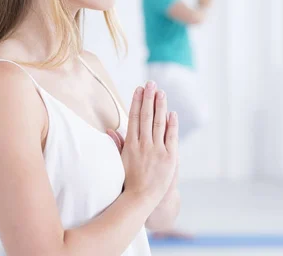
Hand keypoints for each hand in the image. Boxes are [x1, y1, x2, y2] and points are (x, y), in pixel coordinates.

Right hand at [111, 82, 177, 205]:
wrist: (142, 200)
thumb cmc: (130, 181)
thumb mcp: (120, 161)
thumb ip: (118, 144)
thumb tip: (110, 130)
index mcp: (131, 145)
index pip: (134, 118)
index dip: (137, 102)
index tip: (139, 89)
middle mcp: (144, 145)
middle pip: (147, 117)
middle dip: (149, 98)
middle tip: (151, 83)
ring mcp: (157, 151)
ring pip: (159, 123)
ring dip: (160, 106)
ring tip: (161, 92)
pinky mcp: (169, 157)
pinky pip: (171, 137)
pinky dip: (172, 124)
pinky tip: (172, 113)